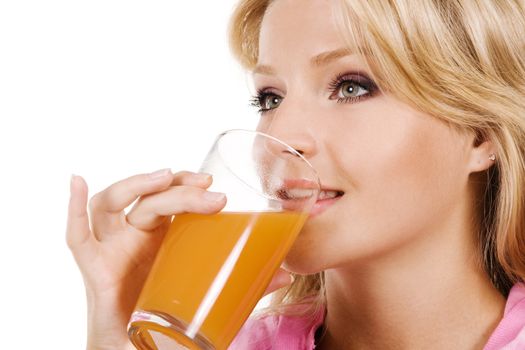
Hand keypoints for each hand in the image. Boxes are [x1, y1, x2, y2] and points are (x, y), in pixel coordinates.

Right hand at [66, 169, 293, 349]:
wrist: (135, 345)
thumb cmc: (166, 314)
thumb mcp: (207, 292)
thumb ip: (242, 284)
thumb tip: (285, 275)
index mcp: (162, 237)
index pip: (170, 197)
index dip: (187, 185)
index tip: (214, 186)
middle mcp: (135, 235)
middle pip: (149, 199)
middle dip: (178, 189)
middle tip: (207, 190)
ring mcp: (113, 247)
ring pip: (113, 203)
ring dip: (135, 184)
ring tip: (161, 178)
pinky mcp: (94, 267)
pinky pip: (77, 235)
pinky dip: (73, 208)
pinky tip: (77, 181)